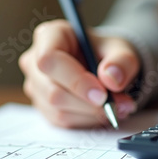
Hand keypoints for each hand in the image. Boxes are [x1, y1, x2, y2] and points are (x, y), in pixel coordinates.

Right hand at [19, 20, 139, 127]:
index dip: (75, 80)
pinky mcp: (43, 107)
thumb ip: (122, 61)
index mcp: (49, 36)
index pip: (49, 60)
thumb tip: (112, 79)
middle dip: (90, 104)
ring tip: (118, 106)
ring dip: (92, 114)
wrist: (105, 68)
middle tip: (120, 104)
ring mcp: (36, 86)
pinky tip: (103, 111)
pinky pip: (64, 122)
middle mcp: (35, 61)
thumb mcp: (122, 50)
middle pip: (54, 92)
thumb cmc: (107, 53)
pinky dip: (88, 120)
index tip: (102, 94)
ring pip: (59, 111)